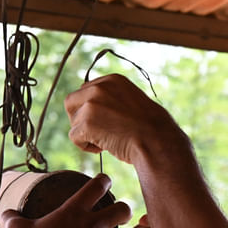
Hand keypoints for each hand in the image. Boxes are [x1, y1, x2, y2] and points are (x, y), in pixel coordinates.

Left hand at [64, 74, 185, 165]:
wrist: (156, 141)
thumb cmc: (148, 128)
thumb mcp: (130, 102)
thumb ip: (110, 99)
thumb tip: (88, 109)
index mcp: (112, 80)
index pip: (85, 91)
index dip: (90, 109)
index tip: (105, 121)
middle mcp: (99, 88)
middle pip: (71, 103)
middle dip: (79, 119)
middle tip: (98, 131)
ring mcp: (91, 104)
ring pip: (73, 123)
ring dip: (86, 135)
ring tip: (107, 140)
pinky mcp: (86, 123)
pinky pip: (74, 138)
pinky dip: (86, 147)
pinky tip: (104, 147)